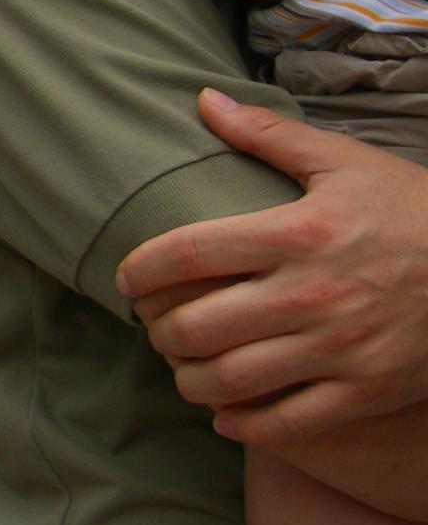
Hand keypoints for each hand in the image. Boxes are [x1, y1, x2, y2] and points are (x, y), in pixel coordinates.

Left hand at [116, 88, 427, 443]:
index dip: (140, 268)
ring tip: (183, 368)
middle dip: (159, 332)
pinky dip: (243, 424)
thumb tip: (203, 100)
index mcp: (297, 233)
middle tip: (154, 327)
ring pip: (232, 381)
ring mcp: (339, 348)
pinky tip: (225, 412)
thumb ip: (267, 134)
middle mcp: (311, 294)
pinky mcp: (365, 391)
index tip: (125, 278)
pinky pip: (286, 423)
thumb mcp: (343, 162)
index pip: (188, 252)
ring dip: (190, 381)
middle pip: (198, 326)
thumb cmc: (411, 209)